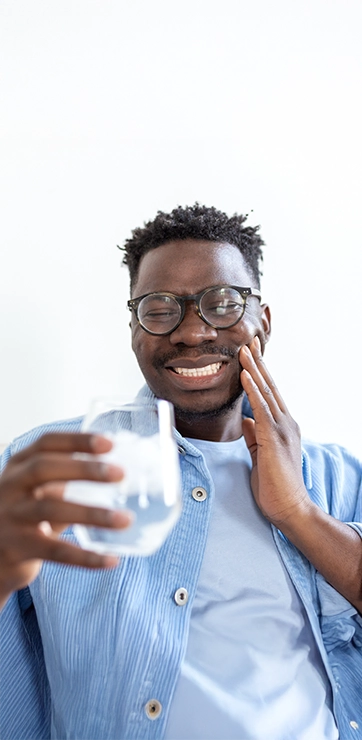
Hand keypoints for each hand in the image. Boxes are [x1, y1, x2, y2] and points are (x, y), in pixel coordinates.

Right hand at [0, 433, 130, 607]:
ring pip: (51, 510)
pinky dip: (85, 557)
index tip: (109, 444)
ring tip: (125, 519)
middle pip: (44, 468)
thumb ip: (67, 478)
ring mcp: (10, 516)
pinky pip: (54, 551)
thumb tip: (116, 469)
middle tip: (120, 474)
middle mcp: (10, 486)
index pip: (46, 443)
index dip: (77, 441)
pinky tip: (110, 560)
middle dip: (84, 469)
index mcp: (19, 465)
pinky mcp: (17, 548)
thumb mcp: (40, 489)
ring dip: (92, 514)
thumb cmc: (25, 514)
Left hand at [240, 337, 310, 525]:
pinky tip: (245, 376)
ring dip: (254, 369)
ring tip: (244, 350)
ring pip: (265, 392)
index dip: (259, 373)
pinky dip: (252, 390)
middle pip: (269, 386)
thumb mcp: (260, 455)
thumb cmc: (275, 486)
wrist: (290, 508)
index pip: (269, 393)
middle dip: (258, 362)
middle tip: (249, 340)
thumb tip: (246, 420)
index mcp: (282, 427)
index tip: (250, 354)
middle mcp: (285, 423)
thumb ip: (254, 436)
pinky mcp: (274, 438)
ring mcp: (282, 429)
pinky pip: (261, 409)